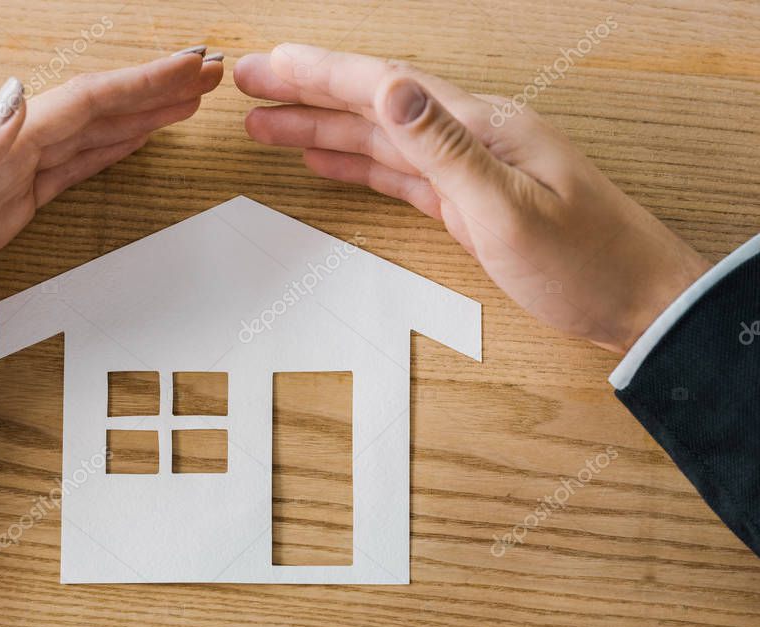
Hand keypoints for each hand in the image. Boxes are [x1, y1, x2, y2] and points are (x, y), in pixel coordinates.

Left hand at [0, 50, 222, 400]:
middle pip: (94, 109)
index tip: (189, 68)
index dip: (140, 83)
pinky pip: (74, 166)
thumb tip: (16, 93)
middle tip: (207, 74)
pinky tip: (130, 141)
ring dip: (138, 113)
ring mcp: (11, 180)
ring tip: (184, 100)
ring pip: (89, 134)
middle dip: (153, 87)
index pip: (82, 104)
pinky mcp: (11, 207)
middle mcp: (6, 156)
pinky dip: (109, 148)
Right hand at [235, 44, 709, 352]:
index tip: (267, 65)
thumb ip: (447, 150)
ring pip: (378, 137)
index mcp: (480, 127)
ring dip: (320, 127)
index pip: (384, 85)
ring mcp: (467, 168)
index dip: (319, 72)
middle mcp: (469, 137)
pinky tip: (326, 160)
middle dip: (306, 91)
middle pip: (372, 102)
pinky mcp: (466, 201)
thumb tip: (393, 90)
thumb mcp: (510, 210)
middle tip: (249, 85)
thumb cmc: (588, 263)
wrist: (635, 302)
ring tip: (267, 124)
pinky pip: (397, 173)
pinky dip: (356, 164)